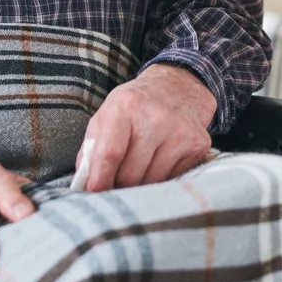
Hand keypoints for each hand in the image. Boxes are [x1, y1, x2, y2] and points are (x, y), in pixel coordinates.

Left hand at [77, 64, 215, 191]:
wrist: (178, 88)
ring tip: (138, 169)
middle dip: (119, 184)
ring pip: (152, 181)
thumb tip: (84, 185)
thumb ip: (91, 149)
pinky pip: (172, 179)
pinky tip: (159, 162)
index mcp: (126, 106)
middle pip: (130, 174)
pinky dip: (161, 179)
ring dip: (140, 184)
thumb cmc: (134, 107)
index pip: (110, 153)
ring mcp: (180, 131)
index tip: (94, 193)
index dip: (100, 179)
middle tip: (116, 181)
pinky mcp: (198, 144)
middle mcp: (156, 117)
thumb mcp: (106, 115)